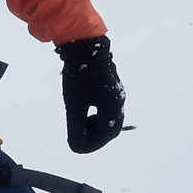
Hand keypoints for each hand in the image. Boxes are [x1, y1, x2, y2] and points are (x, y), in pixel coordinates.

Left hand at [57, 35, 124, 154]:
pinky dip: (99, 117)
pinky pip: (110, 109)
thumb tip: (77, 147)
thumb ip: (76, 127)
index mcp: (112, 106)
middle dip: (95, 137)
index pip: (105, 135)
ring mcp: (118, 94)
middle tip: (80, 137)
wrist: (85, 45)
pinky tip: (86, 111)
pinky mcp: (113, 88)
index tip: (77, 146)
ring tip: (82, 123)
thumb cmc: (79, 74)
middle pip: (111, 130)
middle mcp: (119, 101)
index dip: (91, 145)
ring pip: (111, 120)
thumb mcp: (74, 104)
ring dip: (97, 127)